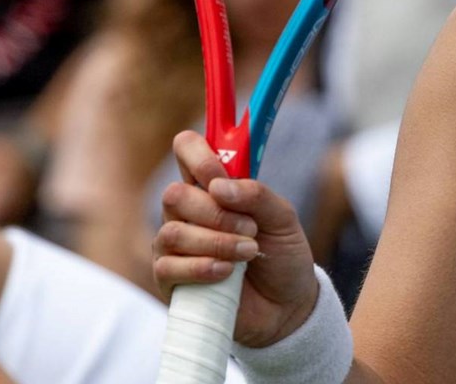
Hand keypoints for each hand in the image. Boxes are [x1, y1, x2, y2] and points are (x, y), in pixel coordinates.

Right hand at [153, 130, 321, 347]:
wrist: (286, 306)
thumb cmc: (282, 255)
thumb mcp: (284, 219)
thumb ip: (257, 195)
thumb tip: (220, 186)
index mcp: (213, 187)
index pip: (187, 150)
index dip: (198, 156)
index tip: (221, 176)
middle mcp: (188, 212)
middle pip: (174, 194)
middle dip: (215, 212)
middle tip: (250, 228)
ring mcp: (175, 246)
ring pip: (172, 232)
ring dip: (216, 242)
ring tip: (248, 253)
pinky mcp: (171, 280)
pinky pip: (168, 266)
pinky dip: (202, 267)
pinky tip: (227, 273)